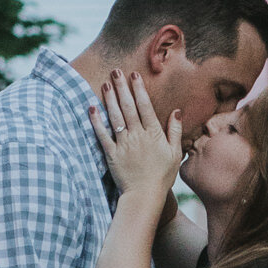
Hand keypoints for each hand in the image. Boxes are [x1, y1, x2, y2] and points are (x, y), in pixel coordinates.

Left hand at [90, 70, 183, 203]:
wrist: (145, 195)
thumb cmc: (162, 175)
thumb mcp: (175, 153)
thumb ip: (175, 131)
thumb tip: (176, 111)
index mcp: (154, 134)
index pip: (145, 107)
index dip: (139, 90)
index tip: (134, 75)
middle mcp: (138, 136)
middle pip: (128, 107)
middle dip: (121, 88)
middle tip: (116, 71)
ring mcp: (123, 144)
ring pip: (115, 117)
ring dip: (110, 99)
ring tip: (106, 84)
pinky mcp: (111, 154)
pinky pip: (102, 135)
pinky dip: (96, 121)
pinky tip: (92, 108)